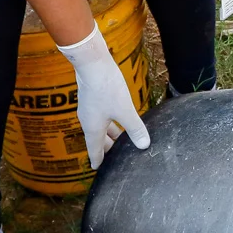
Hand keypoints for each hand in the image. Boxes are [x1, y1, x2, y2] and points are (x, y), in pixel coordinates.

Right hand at [57, 23, 148, 168]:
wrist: (92, 63)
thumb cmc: (106, 88)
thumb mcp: (125, 111)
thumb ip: (135, 128)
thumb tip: (144, 144)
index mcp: (93, 128)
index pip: (94, 150)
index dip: (98, 160)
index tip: (97, 168)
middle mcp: (88, 120)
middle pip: (97, 139)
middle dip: (106, 148)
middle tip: (114, 156)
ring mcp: (89, 108)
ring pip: (100, 126)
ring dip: (109, 133)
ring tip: (119, 139)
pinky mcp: (92, 97)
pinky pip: (100, 116)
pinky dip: (109, 122)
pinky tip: (117, 117)